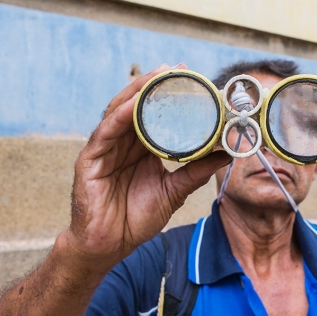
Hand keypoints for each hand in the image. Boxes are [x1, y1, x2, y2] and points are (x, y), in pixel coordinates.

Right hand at [64, 64, 230, 271]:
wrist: (109, 246)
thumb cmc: (136, 218)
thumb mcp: (174, 191)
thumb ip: (196, 171)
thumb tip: (226, 154)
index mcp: (141, 147)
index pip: (156, 114)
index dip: (171, 95)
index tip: (192, 78)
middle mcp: (122, 143)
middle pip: (137, 105)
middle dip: (156, 84)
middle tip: (177, 68)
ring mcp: (105, 149)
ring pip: (119, 111)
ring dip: (138, 92)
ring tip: (157, 76)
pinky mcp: (90, 161)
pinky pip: (105, 132)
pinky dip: (119, 116)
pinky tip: (133, 103)